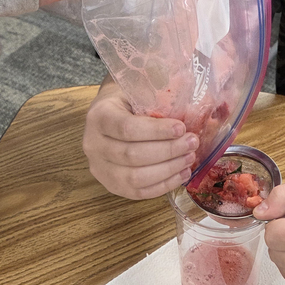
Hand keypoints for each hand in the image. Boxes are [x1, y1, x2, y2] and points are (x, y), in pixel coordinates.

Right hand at [82, 80, 198, 197]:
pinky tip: (181, 174)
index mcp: (98, 117)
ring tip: (189, 158)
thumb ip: (154, 102)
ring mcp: (99, 169)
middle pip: (132, 155)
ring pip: (136, 177)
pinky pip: (139, 192)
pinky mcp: (111, 186)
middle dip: (168, 151)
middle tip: (191, 143)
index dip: (156, 131)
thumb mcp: (135, 92)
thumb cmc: (126, 102)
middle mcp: (93, 145)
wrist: (106, 115)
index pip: (127, 128)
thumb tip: (188, 113)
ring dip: (168, 170)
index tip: (181, 128)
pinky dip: (163, 185)